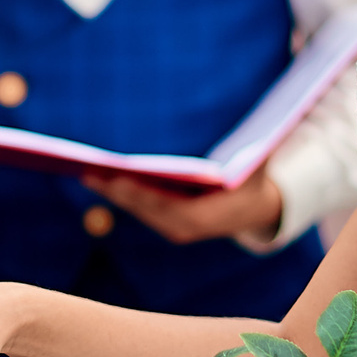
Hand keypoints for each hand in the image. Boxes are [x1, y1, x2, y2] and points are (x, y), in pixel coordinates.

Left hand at [83, 167, 283, 245]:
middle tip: (90, 171)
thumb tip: (271, 129)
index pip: (168, 208)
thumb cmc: (254, 180)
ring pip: (136, 210)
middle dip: (117, 191)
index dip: (143, 195)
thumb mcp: (259, 164)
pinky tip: (99, 174)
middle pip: (144, 209)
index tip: (120, 180)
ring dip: (111, 192)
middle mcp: (184, 227)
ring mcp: (172, 227)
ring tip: (86, 169)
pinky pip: (138, 207)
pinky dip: (119, 192)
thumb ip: (262, 150)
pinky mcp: (163, 221)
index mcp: (205, 217)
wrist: (255, 209)